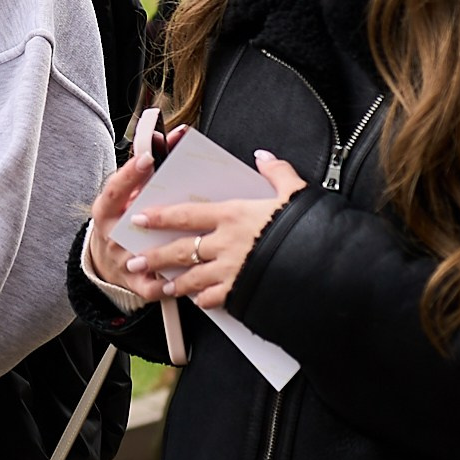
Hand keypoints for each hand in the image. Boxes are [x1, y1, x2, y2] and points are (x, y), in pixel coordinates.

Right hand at [83, 126, 184, 295]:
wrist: (106, 262)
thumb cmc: (121, 221)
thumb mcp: (121, 198)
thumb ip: (138, 174)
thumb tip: (158, 139)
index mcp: (106, 211)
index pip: (115, 190)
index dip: (130, 174)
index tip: (148, 157)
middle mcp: (112, 235)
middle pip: (132, 220)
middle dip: (158, 207)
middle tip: (179, 189)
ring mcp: (123, 261)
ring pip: (148, 253)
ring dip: (169, 244)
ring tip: (194, 230)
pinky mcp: (137, 285)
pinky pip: (155, 285)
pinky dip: (170, 283)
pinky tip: (189, 274)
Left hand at [115, 150, 309, 309]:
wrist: (324, 266)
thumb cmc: (309, 228)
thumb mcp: (296, 193)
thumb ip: (277, 173)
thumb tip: (263, 157)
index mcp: (233, 215)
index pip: (186, 215)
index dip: (160, 217)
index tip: (140, 219)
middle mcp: (225, 243)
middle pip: (180, 250)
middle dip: (154, 258)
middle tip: (134, 263)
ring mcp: (231, 271)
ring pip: (192, 277)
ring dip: (175, 284)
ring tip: (162, 287)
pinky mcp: (242, 293)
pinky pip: (215, 298)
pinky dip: (204, 300)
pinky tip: (198, 301)